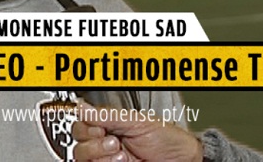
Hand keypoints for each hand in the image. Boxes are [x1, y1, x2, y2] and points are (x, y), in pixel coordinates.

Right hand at [72, 103, 203, 161]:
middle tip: (114, 141)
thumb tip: (82, 107)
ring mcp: (108, 161)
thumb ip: (108, 115)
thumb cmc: (168, 140)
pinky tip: (120, 161)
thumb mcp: (137, 121)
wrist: (184, 160)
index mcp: (110, 126)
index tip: (100, 127)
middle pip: (78, 143)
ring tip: (120, 153)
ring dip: (100, 155)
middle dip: (94, 142)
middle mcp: (105, 144)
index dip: (87, 126)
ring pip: (82, 158)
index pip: (82, 124)